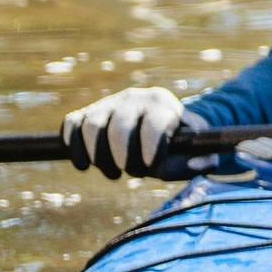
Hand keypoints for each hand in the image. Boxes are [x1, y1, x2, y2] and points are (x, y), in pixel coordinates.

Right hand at [62, 85, 198, 179]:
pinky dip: (74, 147)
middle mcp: (133, 98)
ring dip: (99, 157)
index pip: (154, 123)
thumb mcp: (197, 150)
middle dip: (124, 158)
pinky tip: (84, 165)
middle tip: (133, 173)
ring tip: (114, 173)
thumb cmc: (181, 142)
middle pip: (120, 128)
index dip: (151, 148)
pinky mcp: (87, 112)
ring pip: (92, 127)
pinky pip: (72, 125)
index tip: (150, 166)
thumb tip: (190, 166)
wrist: (161, 126)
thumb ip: (200, 160)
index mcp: (162, 103)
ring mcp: (107, 103)